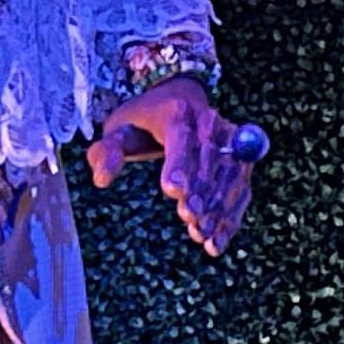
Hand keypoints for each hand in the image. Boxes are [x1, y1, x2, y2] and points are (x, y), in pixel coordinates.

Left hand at [86, 78, 256, 256]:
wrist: (178, 101)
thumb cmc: (142, 123)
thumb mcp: (118, 132)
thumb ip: (106, 153)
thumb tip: (101, 180)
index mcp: (176, 112)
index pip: (180, 137)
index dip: (179, 164)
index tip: (172, 191)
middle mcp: (209, 122)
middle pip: (210, 158)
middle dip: (200, 191)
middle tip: (189, 219)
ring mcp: (230, 140)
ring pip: (230, 176)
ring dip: (217, 208)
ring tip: (201, 234)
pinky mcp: (241, 159)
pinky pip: (241, 189)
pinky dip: (231, 217)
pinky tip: (217, 241)